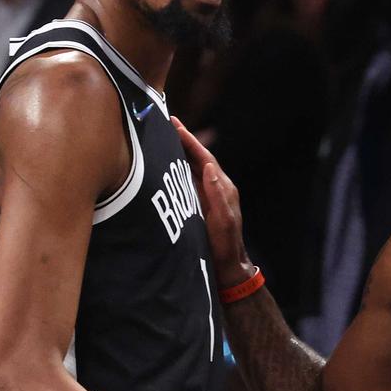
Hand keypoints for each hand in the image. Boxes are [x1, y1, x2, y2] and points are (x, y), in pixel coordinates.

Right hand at [171, 116, 254, 284]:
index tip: (174, 123)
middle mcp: (216, 187)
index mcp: (223, 187)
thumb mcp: (223, 221)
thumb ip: (217, 195)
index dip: (189, 140)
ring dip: (178, 152)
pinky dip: (177, 168)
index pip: (204, 157)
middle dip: (182, 140)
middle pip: (197, 158)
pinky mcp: (200, 204)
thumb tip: (207, 167)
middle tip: (165, 123)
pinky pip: (187, 180)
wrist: (228, 268)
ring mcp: (208, 195)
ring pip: (191, 167)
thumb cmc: (226, 246)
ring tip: (162, 137)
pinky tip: (165, 165)